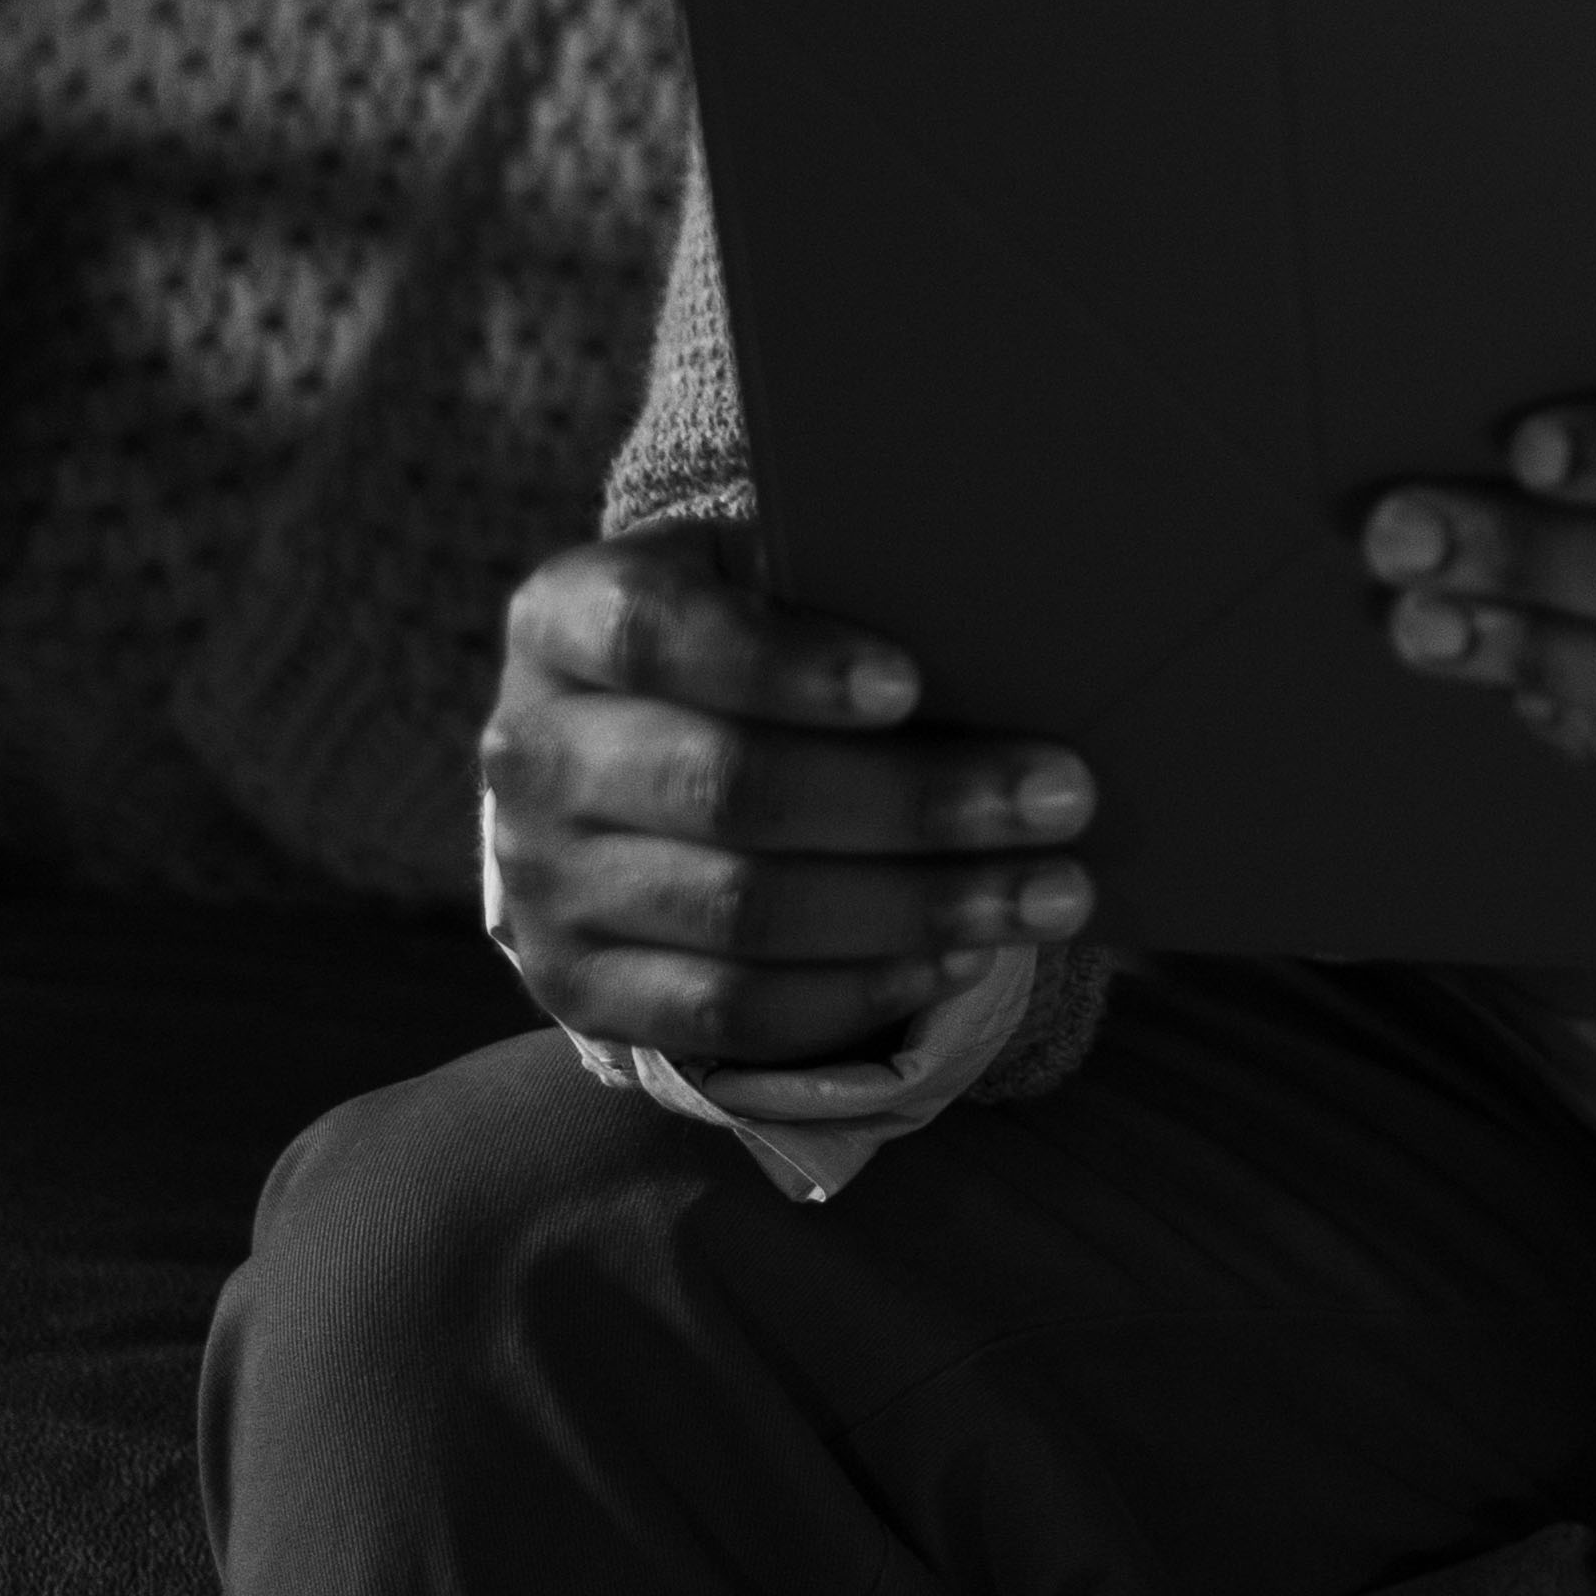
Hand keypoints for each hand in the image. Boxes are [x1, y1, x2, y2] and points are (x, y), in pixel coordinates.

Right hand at [476, 527, 1098, 1113]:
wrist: (627, 775)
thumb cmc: (750, 652)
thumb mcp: (765, 587)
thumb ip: (847, 587)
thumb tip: (1016, 625)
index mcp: (565, 619)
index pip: (653, 631)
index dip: (778, 661)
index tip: (909, 683)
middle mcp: (533, 752)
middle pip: (727, 786)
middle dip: (912, 799)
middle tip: (1063, 795)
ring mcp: (545, 883)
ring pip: (745, 912)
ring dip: (919, 906)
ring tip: (1052, 891)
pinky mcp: (582, 988)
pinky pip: (732, 1009)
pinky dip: (861, 988)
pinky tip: (962, 957)